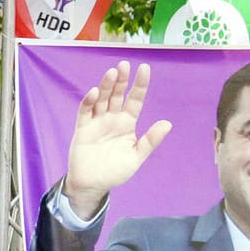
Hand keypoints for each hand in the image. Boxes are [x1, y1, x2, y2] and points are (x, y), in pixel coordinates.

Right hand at [62, 61, 172, 219]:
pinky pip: (85, 112)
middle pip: (117, 95)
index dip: (140, 85)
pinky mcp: (82, 129)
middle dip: (121, 80)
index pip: (135, 100)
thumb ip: (150, 140)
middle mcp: (112, 119)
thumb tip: (167, 123)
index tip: (145, 69)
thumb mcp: (136, 157)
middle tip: (124, 65)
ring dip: (106, 86)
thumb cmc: (115, 172)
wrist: (92, 185)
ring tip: (112, 73)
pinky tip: (95, 93)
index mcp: (127, 123)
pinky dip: (89, 101)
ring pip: (102, 99)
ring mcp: (97, 122)